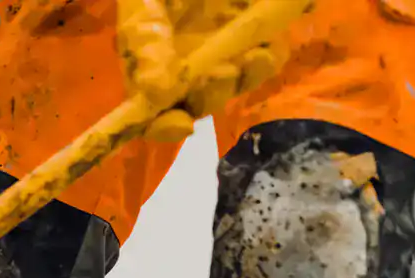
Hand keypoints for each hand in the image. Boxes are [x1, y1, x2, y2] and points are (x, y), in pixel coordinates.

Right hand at [120, 0, 295, 142]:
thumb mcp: (145, 4)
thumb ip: (146, 43)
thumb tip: (155, 91)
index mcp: (150, 62)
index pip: (152, 113)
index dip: (164, 127)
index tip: (180, 124)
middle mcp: (186, 66)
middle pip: (199, 103)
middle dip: (211, 96)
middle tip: (221, 74)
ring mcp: (224, 51)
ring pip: (237, 84)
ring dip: (245, 78)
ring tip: (255, 55)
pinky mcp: (259, 35)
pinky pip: (268, 59)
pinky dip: (269, 56)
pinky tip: (267, 42)